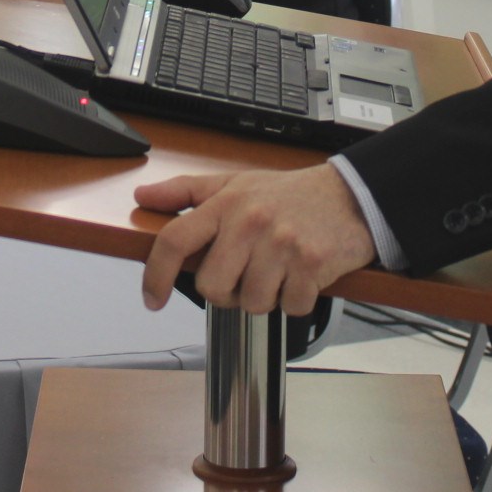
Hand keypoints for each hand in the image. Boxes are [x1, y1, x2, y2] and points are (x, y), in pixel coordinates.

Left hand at [136, 165, 376, 316]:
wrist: (349, 196)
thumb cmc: (287, 195)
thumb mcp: (233, 184)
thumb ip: (184, 192)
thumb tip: (142, 196)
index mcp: (226, 203)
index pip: (175, 240)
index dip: (155, 275)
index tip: (152, 298)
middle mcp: (250, 223)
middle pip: (212, 286)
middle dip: (225, 290)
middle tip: (244, 273)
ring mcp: (282, 245)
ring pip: (251, 303)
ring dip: (263, 297)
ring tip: (275, 271)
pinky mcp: (311, 265)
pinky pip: (288, 307)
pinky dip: (294, 300)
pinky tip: (299, 277)